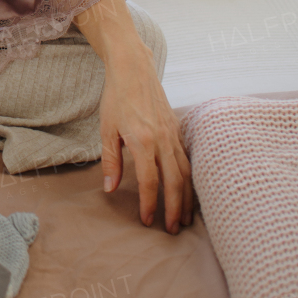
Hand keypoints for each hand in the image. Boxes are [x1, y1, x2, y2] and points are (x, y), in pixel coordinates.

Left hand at [73, 0, 192, 233]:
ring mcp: (173, 134)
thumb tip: (110, 189)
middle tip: (172, 230)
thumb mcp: (106, 129)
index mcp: (142, 141)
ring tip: (185, 218)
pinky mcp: (178, 129)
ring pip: (186, 173)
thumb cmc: (116, 98)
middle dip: (175, 209)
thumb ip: (111, 161)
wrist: (134, 68)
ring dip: (187, 198)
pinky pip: (187, 160)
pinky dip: (190, 180)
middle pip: (174, 182)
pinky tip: (189, 192)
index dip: (149, 204)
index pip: (149, 181)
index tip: (147, 221)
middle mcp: (162, 139)